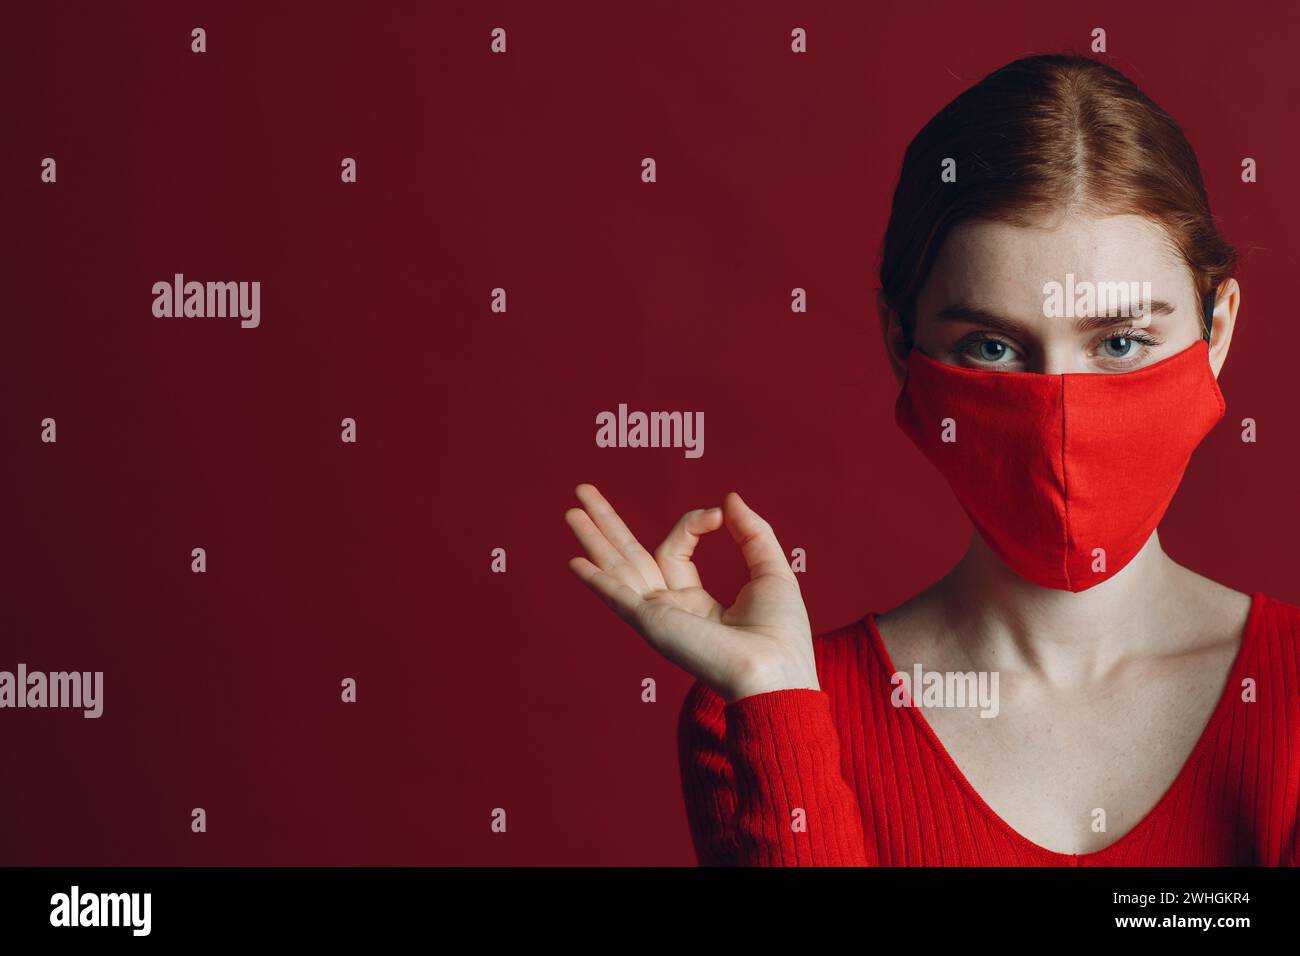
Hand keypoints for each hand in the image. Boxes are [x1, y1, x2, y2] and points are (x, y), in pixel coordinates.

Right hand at [564, 483, 818, 703]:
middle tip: (583, 492)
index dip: (692, 523)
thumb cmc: (780, 633)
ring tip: (571, 511)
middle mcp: (670, 609)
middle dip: (606, 524)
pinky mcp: (652, 623)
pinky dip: (596, 581)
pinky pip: (618, 597)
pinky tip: (574, 563)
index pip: (675, 549)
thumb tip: (729, 498)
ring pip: (618, 568)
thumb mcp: (771, 570)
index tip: (718, 515)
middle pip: (630, 556)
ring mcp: (657, 616)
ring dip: (593, 540)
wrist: (775, 671)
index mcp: (696, 602)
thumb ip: (752, 532)